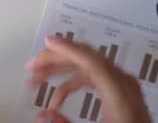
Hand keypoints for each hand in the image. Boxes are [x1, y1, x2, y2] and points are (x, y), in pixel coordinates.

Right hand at [26, 36, 151, 122]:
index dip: (68, 48)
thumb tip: (42, 115)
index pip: (92, 61)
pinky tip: (58, 96)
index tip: (49, 41)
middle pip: (86, 59)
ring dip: (60, 70)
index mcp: (121, 95)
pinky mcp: (121, 91)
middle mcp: (124, 85)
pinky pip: (93, 76)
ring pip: (87, 66)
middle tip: (33, 65)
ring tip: (38, 79)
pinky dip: (73, 82)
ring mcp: (124, 86)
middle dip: (55, 59)